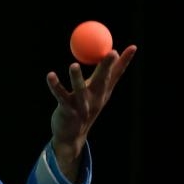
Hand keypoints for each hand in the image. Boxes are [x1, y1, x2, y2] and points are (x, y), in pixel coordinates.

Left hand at [46, 44, 136, 179]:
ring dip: (76, 78)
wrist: (72, 136)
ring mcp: (82, 106)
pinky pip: (60, 96)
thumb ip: (104, 73)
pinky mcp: (67, 111)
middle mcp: (96, 99)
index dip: (125, 61)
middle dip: (107, 66)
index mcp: (103, 92)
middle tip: (112, 52)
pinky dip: (55, 85)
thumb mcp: (97, 92)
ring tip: (73, 65)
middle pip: (103, 80)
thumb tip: (114, 51)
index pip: (117, 74)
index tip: (133, 47)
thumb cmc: (84, 107)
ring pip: (80, 90)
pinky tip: (50, 75)